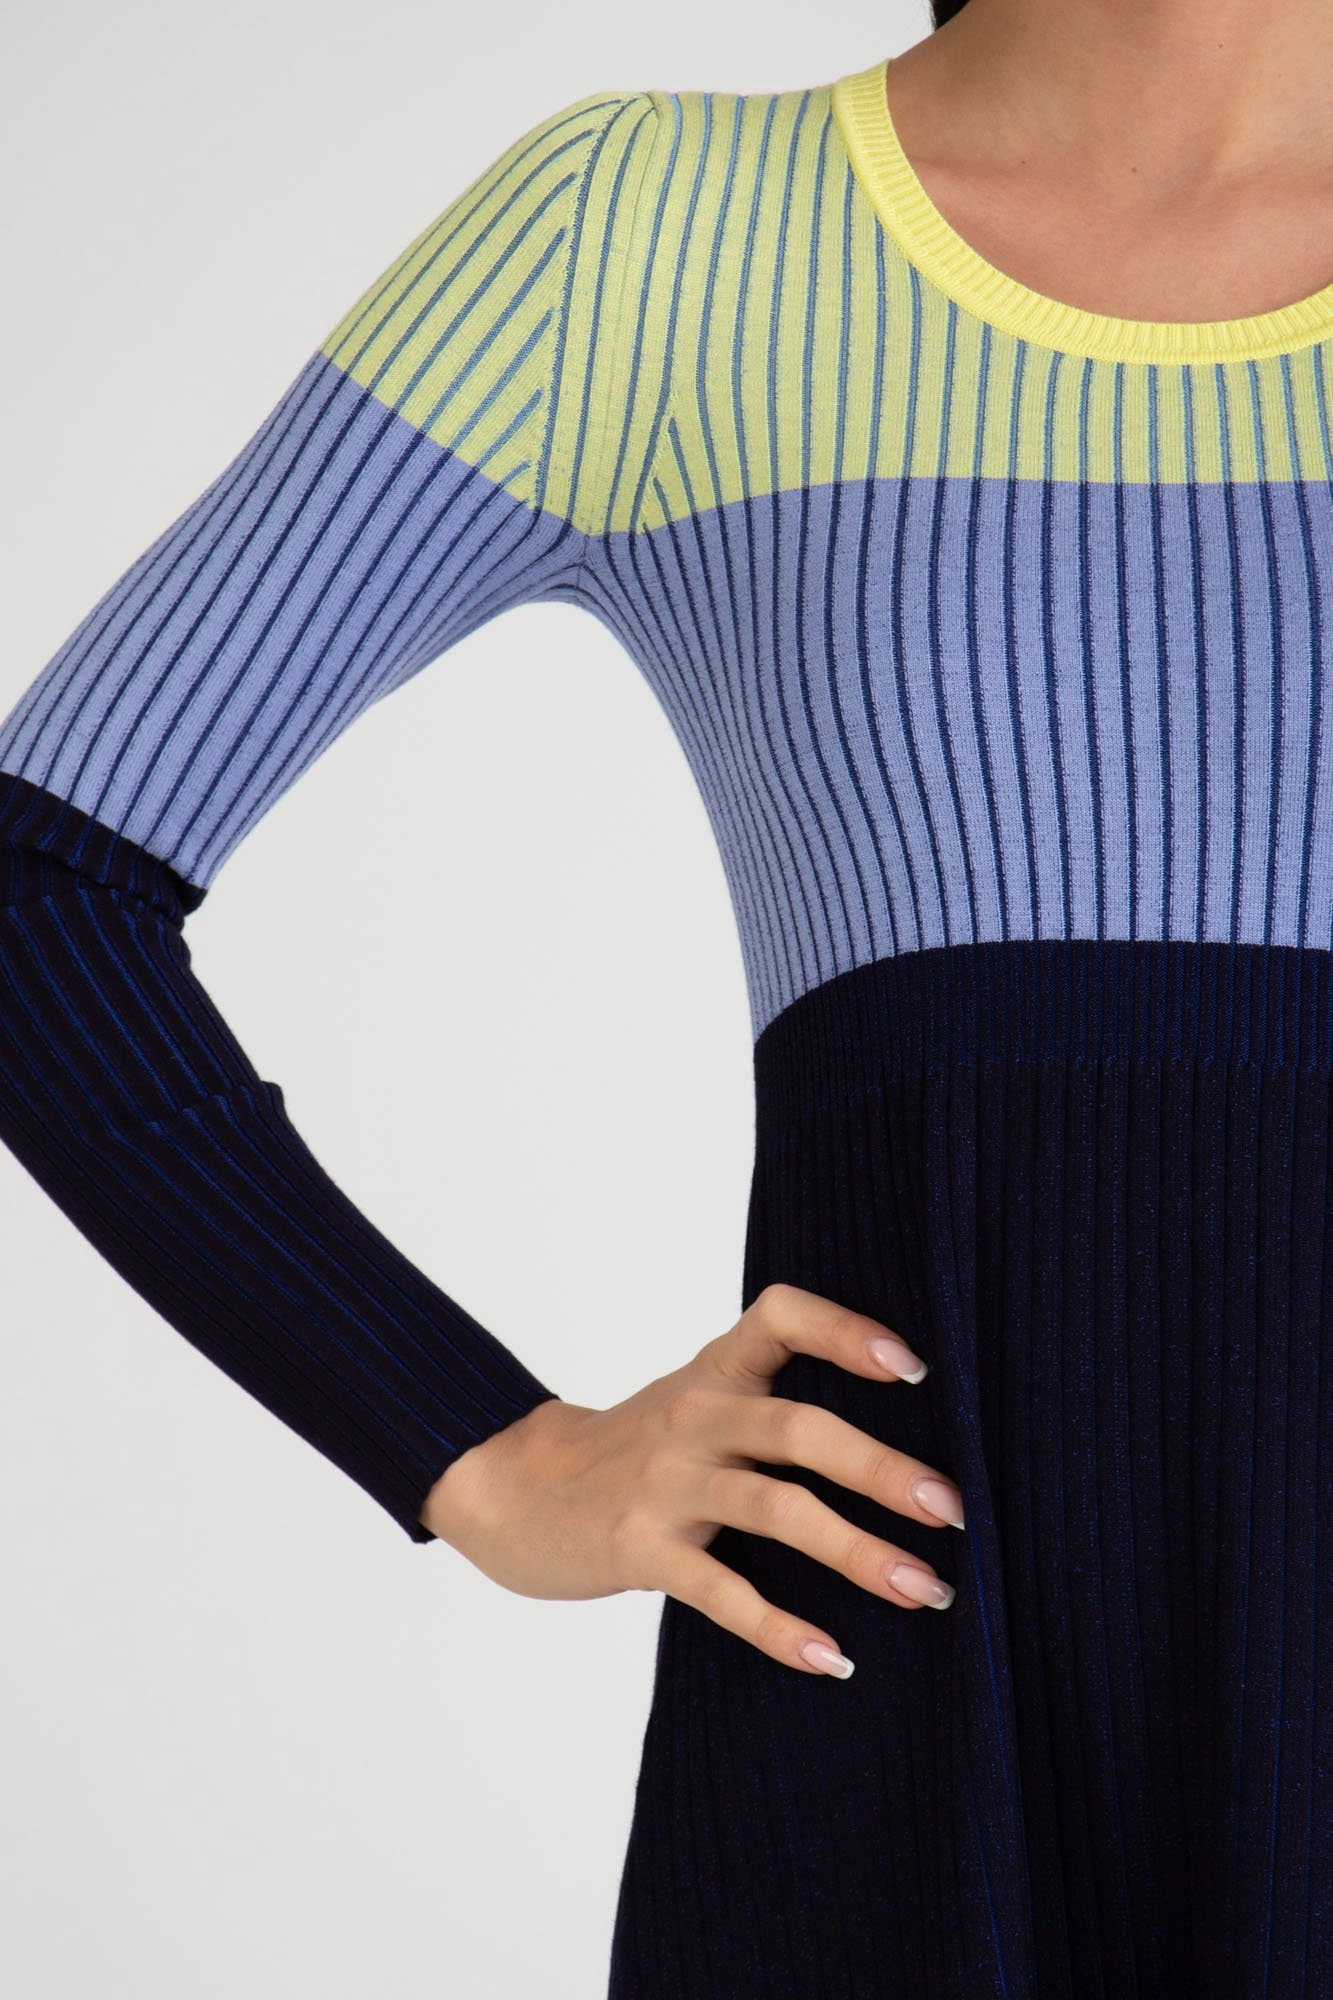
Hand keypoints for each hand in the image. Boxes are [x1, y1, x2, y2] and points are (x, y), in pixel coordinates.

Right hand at [418, 1282, 964, 1678]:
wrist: (518, 1487)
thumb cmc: (640, 1448)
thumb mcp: (698, 1401)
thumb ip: (773, 1402)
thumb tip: (907, 1441)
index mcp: (716, 1369)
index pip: (780, 1316)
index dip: (844, 1330)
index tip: (912, 1368)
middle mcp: (694, 1415)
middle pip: (798, 1428)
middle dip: (882, 1470)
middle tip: (953, 1510)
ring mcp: (665, 1482)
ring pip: (774, 1509)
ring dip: (858, 1552)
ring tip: (927, 1590)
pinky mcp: (639, 1547)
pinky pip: (719, 1590)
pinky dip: (779, 1627)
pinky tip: (830, 1656)